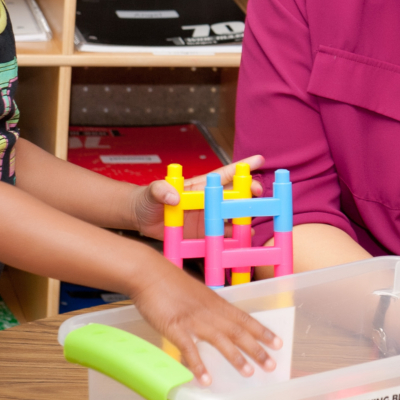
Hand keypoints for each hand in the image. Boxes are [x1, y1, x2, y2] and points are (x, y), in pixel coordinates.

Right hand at [129, 263, 279, 384]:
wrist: (149, 273)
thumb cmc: (170, 283)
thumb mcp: (196, 294)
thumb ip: (208, 309)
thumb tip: (217, 323)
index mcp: (216, 302)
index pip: (245, 318)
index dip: (262, 331)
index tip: (278, 343)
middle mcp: (210, 311)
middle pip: (238, 331)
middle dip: (256, 349)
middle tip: (271, 365)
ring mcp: (193, 320)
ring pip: (220, 340)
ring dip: (235, 358)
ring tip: (248, 374)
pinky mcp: (175, 327)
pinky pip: (189, 349)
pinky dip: (198, 365)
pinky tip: (205, 380)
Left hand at [130, 155, 264, 238]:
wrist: (140, 219)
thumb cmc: (147, 198)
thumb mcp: (152, 191)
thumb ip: (161, 189)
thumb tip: (174, 195)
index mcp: (199, 187)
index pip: (223, 174)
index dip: (241, 167)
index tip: (259, 160)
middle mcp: (207, 201)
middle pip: (233, 194)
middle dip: (249, 191)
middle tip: (259, 192)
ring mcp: (207, 218)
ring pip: (231, 215)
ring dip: (244, 215)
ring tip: (255, 217)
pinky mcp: (203, 234)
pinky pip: (221, 236)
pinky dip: (232, 237)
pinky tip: (242, 239)